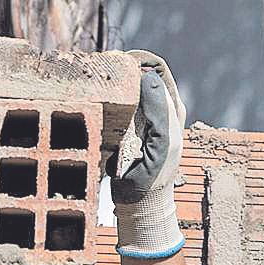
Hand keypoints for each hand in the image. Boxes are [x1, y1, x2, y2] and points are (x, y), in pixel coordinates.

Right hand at [111, 52, 184, 257]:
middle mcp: (155, 108)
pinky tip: (92, 104)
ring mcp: (137, 118)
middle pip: (137, 74)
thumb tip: (147, 77)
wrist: (140, 204)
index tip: (118, 63)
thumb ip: (159, 110)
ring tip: (93, 85)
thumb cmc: (155, 177)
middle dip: (119, 69)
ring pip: (122, 89)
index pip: (156, 68)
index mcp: (171, 107)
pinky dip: (101, 101)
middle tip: (100, 72)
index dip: (139, 60)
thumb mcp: (163, 143)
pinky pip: (110, 107)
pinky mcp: (121, 130)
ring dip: (108, 84)